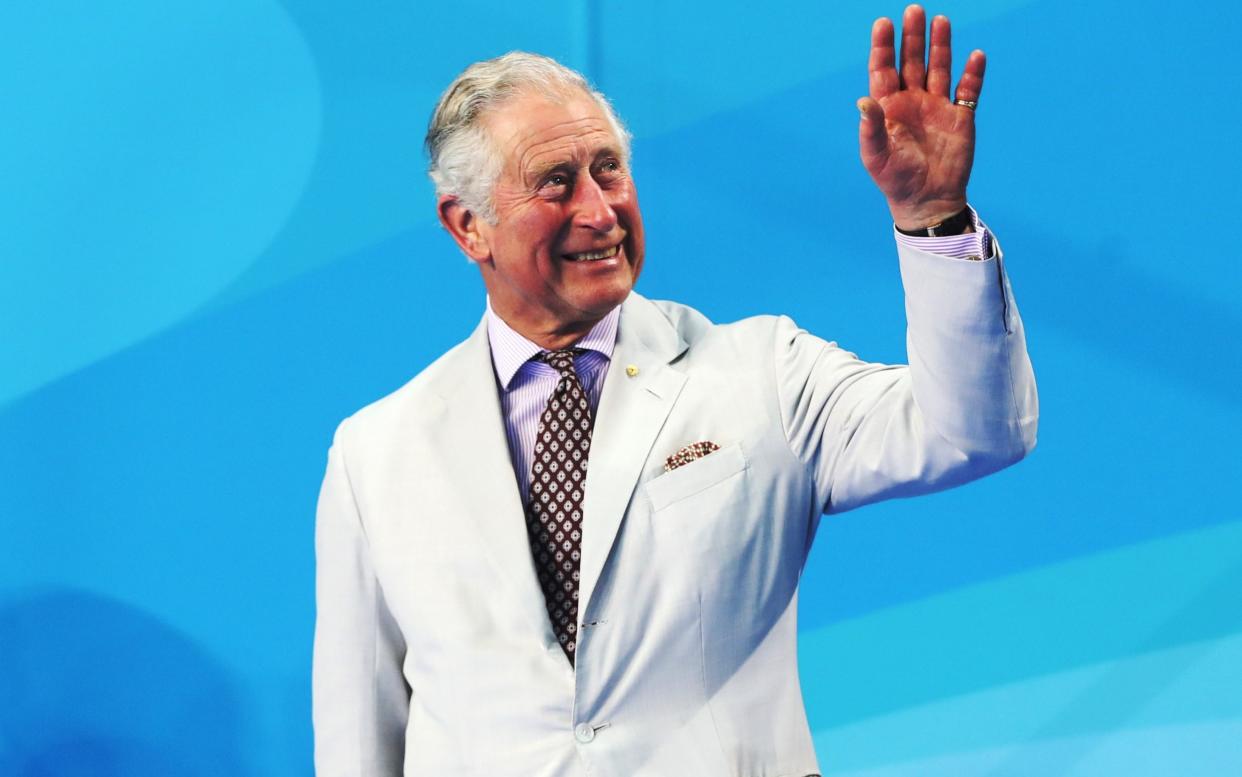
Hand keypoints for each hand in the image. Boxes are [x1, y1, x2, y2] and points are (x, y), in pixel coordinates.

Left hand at [857, 5, 984, 229]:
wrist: (926, 201)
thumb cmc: (895, 179)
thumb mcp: (876, 156)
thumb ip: (870, 128)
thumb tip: (863, 100)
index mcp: (888, 107)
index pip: (883, 70)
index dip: (883, 47)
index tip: (882, 24)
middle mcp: (912, 101)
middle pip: (911, 61)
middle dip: (912, 37)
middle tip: (913, 10)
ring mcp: (937, 106)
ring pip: (939, 68)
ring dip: (940, 46)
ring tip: (940, 21)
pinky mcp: (960, 117)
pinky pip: (968, 90)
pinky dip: (972, 73)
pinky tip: (975, 55)